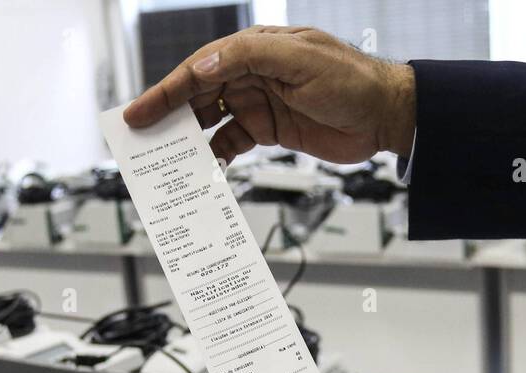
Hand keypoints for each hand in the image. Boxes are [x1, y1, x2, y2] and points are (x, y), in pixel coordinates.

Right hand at [123, 26, 415, 164]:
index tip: (139, 113)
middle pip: (196, 95)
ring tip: (163, 160)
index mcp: (255, 50)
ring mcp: (259, 102)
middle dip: (166, 116)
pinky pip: (231, 142)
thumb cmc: (352, 81)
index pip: (199, 69)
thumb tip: (204, 66)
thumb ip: (251, 57)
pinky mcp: (269, 128)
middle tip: (139, 141)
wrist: (386, 115)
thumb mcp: (302, 60)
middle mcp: (251, 74)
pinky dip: (215, 156)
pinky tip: (201, 169)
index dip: (165, 91)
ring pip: (210, 120)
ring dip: (187, 139)